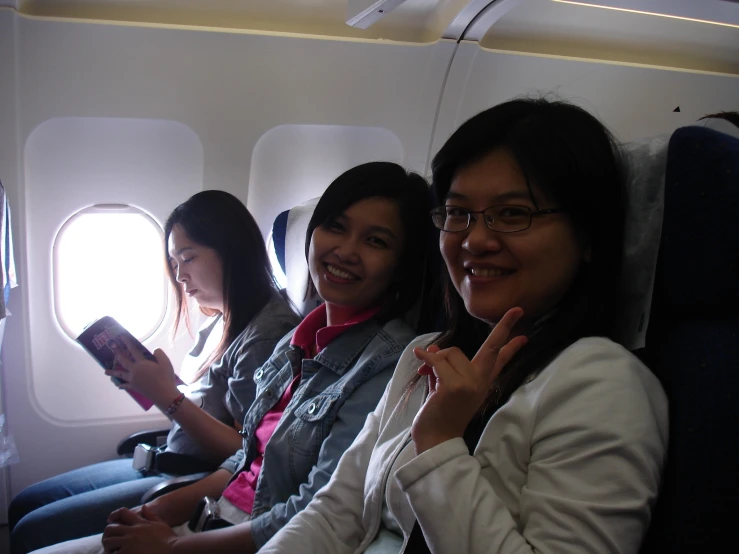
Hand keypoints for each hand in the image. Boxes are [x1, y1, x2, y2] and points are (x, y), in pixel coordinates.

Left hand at [102, 506, 176, 553]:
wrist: (173, 550)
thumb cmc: (169, 539)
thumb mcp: (160, 524)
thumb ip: (150, 515)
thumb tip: (143, 507)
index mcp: (139, 523)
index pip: (122, 513)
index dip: (114, 516)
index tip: (110, 521)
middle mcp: (132, 531)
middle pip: (110, 528)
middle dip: (107, 535)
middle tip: (109, 542)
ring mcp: (128, 543)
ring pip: (108, 541)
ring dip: (108, 546)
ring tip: (111, 552)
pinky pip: (113, 553)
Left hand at [106, 337, 179, 407]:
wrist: (164, 394)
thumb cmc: (166, 377)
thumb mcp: (166, 362)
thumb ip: (159, 354)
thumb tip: (154, 350)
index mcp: (142, 363)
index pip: (133, 350)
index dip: (127, 342)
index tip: (121, 336)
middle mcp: (134, 370)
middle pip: (123, 360)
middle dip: (117, 353)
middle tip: (112, 347)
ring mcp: (133, 379)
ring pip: (120, 374)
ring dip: (113, 372)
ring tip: (105, 372)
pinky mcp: (135, 387)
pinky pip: (126, 386)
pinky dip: (121, 385)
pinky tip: (118, 386)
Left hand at [411, 307, 527, 454]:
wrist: (435, 439)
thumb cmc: (439, 413)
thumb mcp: (444, 385)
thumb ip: (443, 367)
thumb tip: (433, 348)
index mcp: (481, 383)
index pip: (500, 361)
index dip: (511, 345)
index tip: (525, 335)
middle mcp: (480, 382)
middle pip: (492, 348)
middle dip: (505, 327)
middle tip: (518, 310)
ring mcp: (470, 384)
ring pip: (451, 353)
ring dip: (436, 360)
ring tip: (429, 376)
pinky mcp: (455, 386)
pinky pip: (437, 361)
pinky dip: (426, 358)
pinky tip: (419, 357)